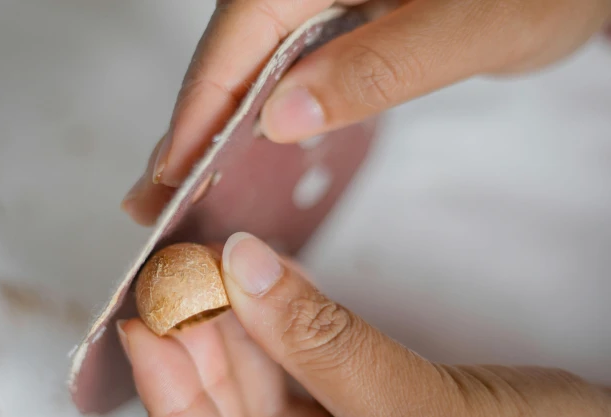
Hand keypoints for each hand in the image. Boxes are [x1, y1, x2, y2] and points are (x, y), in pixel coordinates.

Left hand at [118, 233, 610, 416]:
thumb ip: (326, 345)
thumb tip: (243, 269)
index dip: (168, 408)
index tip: (143, 328)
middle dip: (203, 354)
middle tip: (179, 280)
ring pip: (266, 398)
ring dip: (243, 332)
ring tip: (220, 269)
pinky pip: (309, 378)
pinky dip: (290, 332)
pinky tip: (270, 286)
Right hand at [121, 0, 610, 224]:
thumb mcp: (464, 27)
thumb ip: (372, 70)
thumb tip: (281, 118)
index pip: (237, 43)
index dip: (196, 115)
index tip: (166, 177)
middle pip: (230, 54)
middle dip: (192, 128)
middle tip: (154, 197)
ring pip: (253, 60)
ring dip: (218, 122)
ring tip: (185, 181)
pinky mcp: (342, 14)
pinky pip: (285, 61)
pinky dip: (260, 107)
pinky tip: (245, 142)